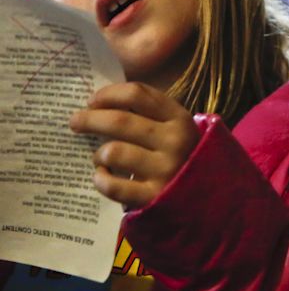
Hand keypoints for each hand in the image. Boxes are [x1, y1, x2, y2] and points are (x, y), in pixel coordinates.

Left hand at [69, 82, 200, 208]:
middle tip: (75, 121)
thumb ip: (150, 112)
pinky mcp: (153, 197)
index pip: (137, 94)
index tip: (93, 100)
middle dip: (89, 119)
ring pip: (113, 152)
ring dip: (98, 153)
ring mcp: (165, 170)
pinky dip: (100, 179)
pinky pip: (112, 185)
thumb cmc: (184, 155)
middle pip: (120, 120)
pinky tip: (103, 176)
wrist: (211, 195)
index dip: (109, 94)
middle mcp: (174, 141)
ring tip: (100, 157)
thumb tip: (101, 102)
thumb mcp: (177, 128)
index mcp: (179, 119)